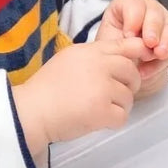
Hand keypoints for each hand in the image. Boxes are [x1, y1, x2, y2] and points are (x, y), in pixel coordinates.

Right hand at [13, 38, 144, 156]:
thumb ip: (94, 57)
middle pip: (132, 72)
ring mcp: (101, 88)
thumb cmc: (47, 88)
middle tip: (114, 95)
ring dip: (119, 106)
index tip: (137, 63)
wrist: (31, 111)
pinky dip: (113, 122)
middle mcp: (99, 66)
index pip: (125, 46)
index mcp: (90, 52)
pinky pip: (122, 117)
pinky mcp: (102, 110)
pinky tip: (98, 120)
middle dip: (129, 85)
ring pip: (128, 97)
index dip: (137, 53)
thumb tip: (121, 58)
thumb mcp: (69, 59)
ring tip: (99, 109)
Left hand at [96, 0, 167, 97]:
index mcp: (127, 6)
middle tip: (149, 43)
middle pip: (155, 13)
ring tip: (158, 55)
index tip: (128, 35)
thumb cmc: (112, 52)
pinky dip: (163, 61)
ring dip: (165, 43)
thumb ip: (119, 40)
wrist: (121, 72)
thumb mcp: (108, 43)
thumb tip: (132, 41)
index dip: (133, 19)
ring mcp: (161, 26)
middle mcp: (147, 12)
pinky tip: (150, 69)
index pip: (134, 4)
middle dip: (153, 29)